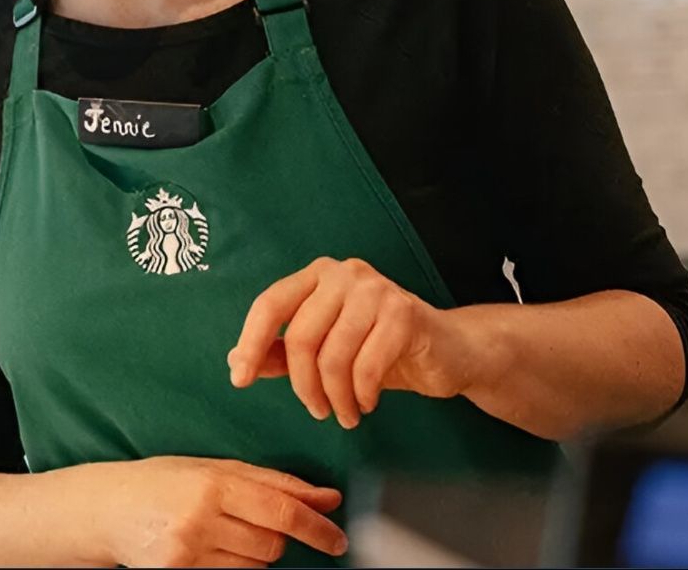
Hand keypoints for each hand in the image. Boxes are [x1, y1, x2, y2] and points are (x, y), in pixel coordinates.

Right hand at [80, 456, 344, 566]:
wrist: (105, 508)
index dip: (316, 528)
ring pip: (254, 565)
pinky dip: (233, 566)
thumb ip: (274, 482)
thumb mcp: (215, 469)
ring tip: (221, 533)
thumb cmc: (163, 481)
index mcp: (212, 483)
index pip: (281, 511)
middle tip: (248, 523)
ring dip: (253, 554)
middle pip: (271, 544)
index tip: (337, 538)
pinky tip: (210, 549)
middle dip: (274, 536)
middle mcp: (199, 518)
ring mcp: (187, 552)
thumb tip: (328, 498)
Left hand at [229, 257, 494, 428]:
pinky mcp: (404, 313)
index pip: (269, 304)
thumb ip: (282, 352)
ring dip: (335, 397)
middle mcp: (343, 273)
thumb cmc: (381, 348)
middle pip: (300, 336)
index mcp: (317, 275)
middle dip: (303, 385)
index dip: (250, 343)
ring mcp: (375, 290)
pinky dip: (361, 395)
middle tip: (316, 410)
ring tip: (345, 414)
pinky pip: (366, 366)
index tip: (240, 380)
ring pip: (332, 356)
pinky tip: (367, 403)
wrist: (449, 349)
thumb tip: (237, 363)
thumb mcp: (326, 350)